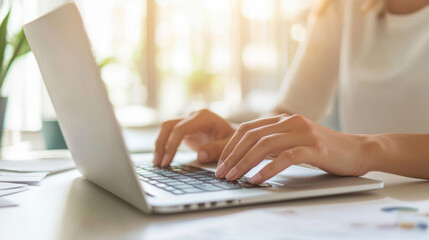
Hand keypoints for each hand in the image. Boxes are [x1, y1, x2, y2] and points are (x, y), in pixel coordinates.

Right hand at [154, 109, 235, 166]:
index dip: (172, 145)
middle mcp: (194, 116)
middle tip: (158, 163)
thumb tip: (200, 156)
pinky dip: (164, 145)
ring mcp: (188, 121)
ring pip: (166, 128)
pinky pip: (170, 134)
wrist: (237, 136)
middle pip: (169, 125)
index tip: (167, 161)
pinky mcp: (185, 128)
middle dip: (161, 144)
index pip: (181, 128)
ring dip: (160, 144)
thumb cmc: (235, 141)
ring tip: (157, 163)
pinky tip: (162, 159)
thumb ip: (216, 149)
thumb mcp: (230, 146)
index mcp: (204, 117)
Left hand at [215, 114, 366, 183]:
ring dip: (245, 163)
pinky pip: (285, 158)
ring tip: (234, 178)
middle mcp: (291, 122)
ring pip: (265, 146)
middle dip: (233, 156)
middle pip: (252, 136)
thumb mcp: (294, 141)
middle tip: (222, 173)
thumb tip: (245, 156)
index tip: (220, 163)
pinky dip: (268, 169)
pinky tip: (257, 179)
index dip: (230, 146)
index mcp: (283, 119)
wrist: (357, 150)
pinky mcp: (315, 148)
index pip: (248, 129)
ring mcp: (303, 133)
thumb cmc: (322, 150)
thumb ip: (274, 143)